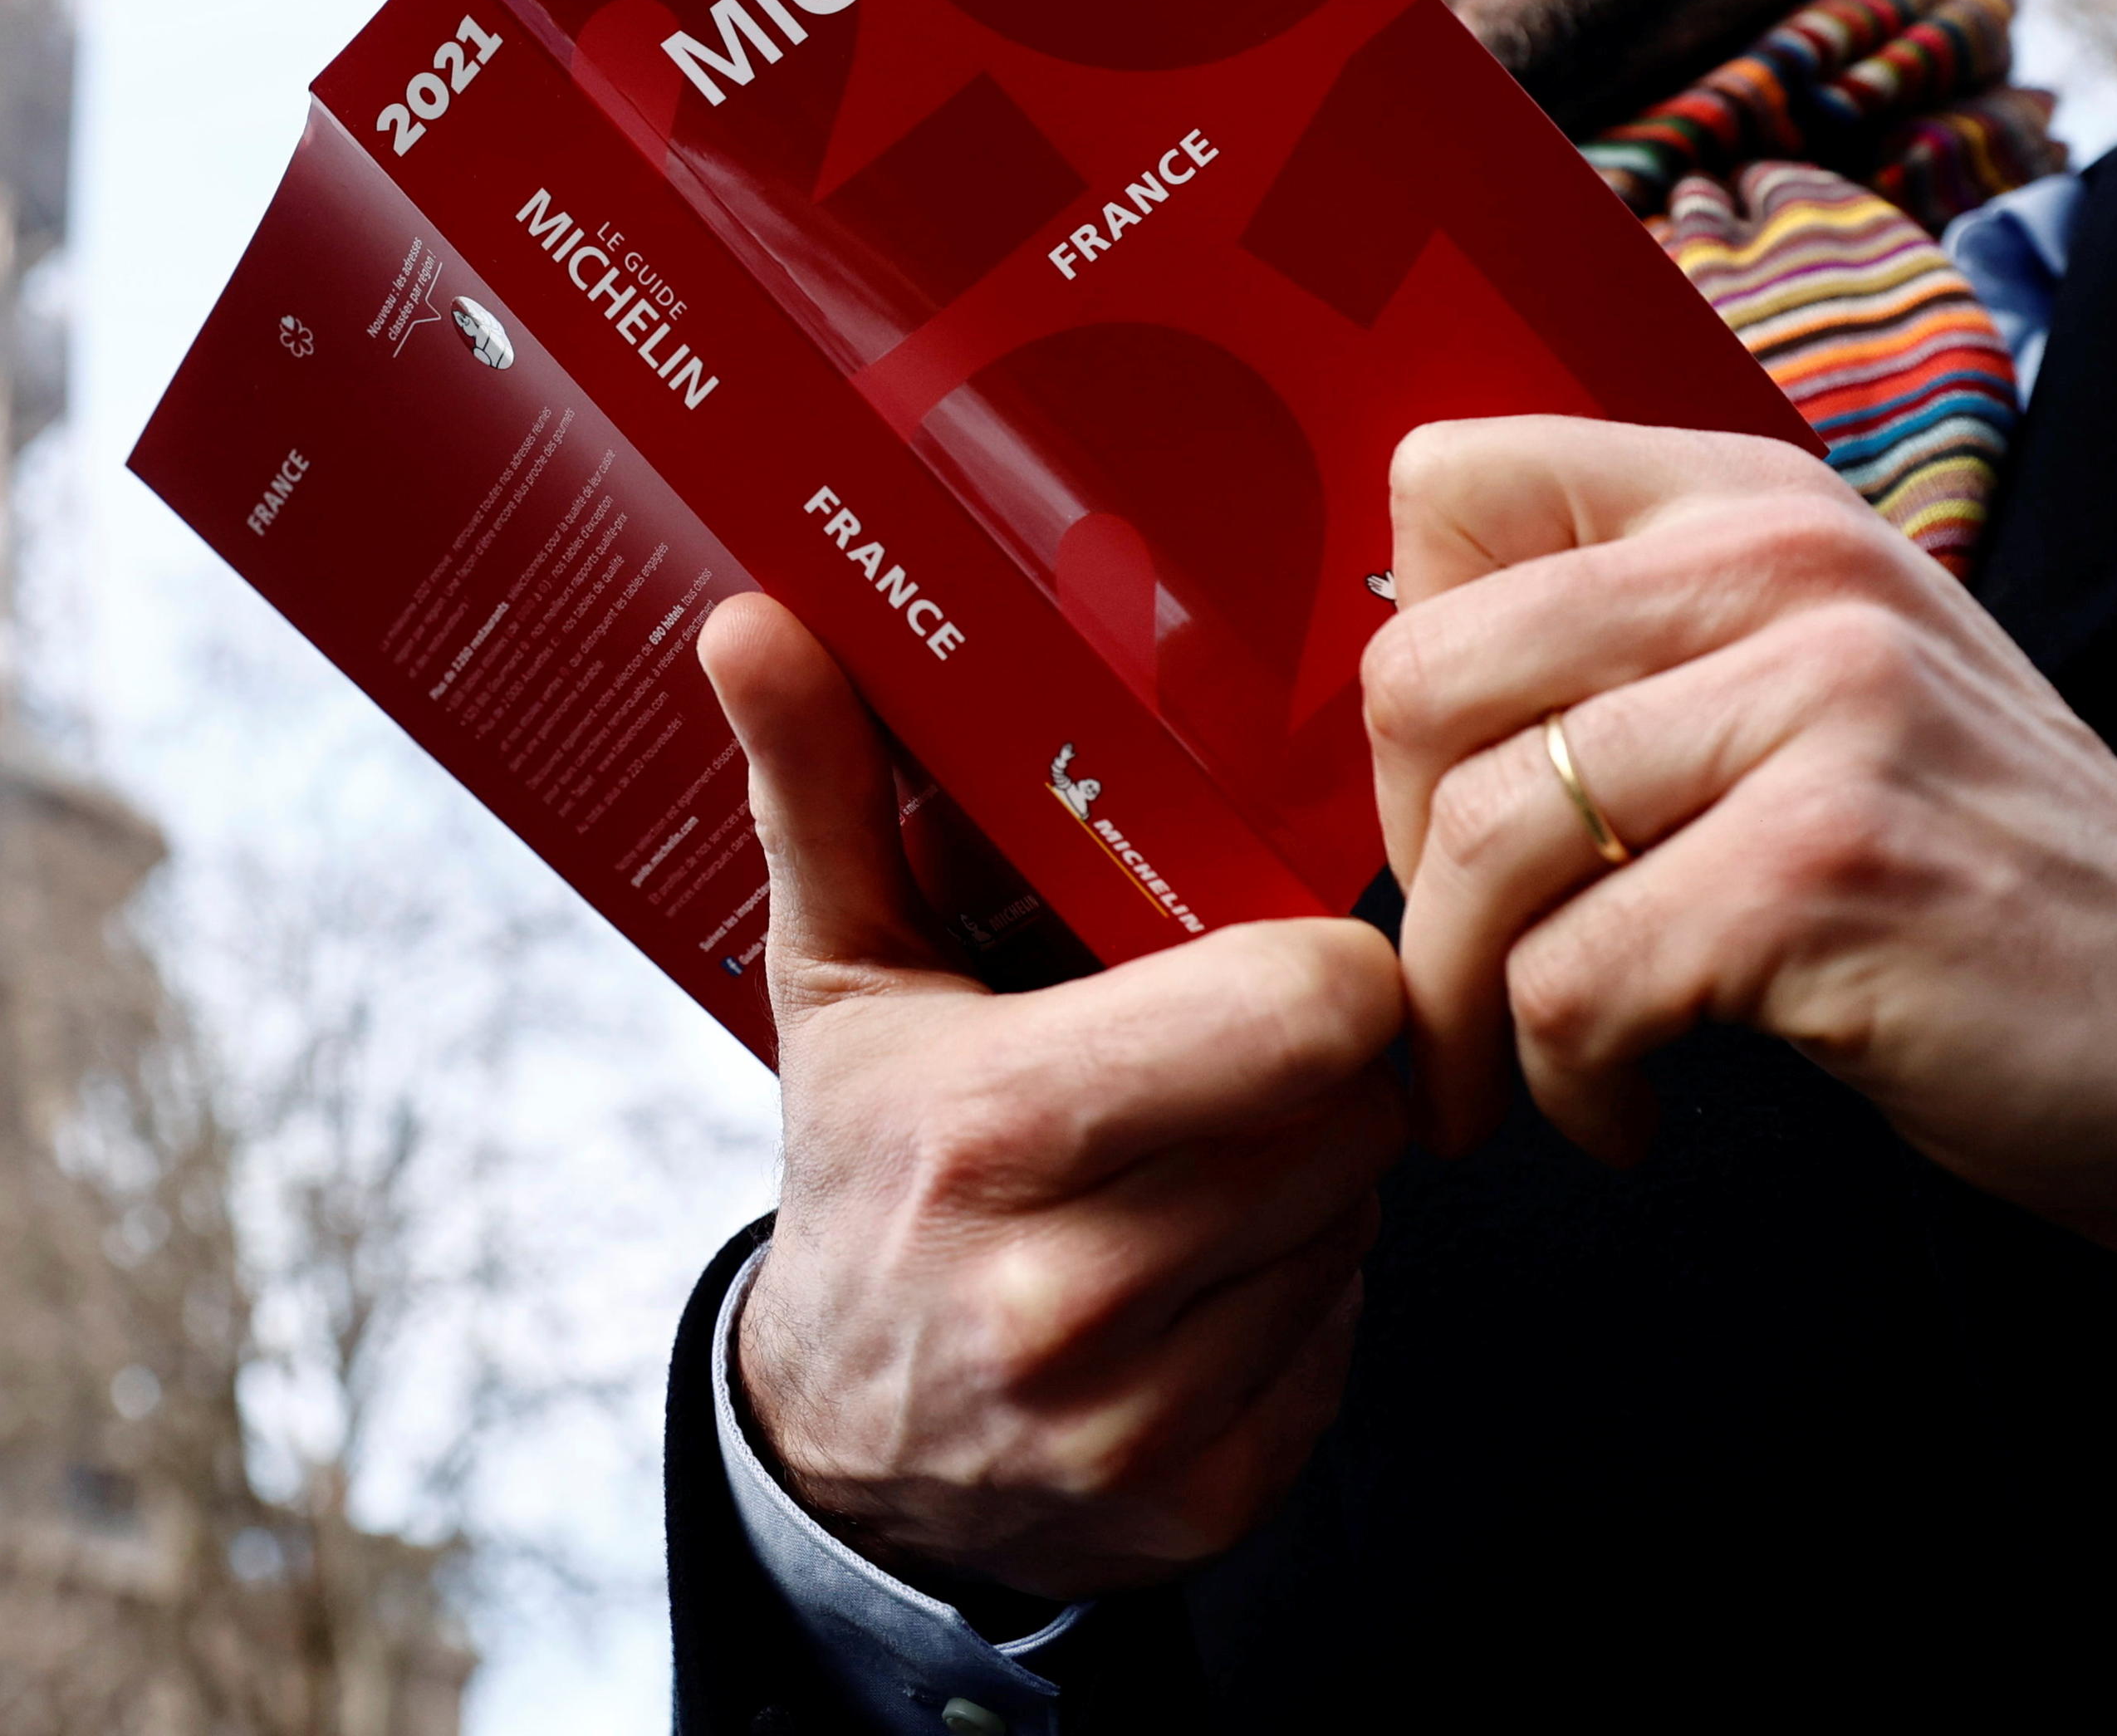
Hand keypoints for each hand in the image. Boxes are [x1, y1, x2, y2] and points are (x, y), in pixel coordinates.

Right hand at [704, 593, 1406, 1600]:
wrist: (842, 1446)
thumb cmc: (866, 1172)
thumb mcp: (837, 978)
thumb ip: (823, 788)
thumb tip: (755, 619)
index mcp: (995, 1130)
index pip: (1305, 1011)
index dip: (1318, 968)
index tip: (1265, 955)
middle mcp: (1071, 1290)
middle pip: (1355, 1108)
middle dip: (1314, 1065)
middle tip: (1222, 1053)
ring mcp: (1144, 1414)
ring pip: (1361, 1215)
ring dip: (1313, 1174)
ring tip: (1196, 1153)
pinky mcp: (1210, 1498)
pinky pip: (1348, 1332)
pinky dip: (1300, 1289)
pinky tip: (1199, 1263)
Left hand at [1363, 417, 2116, 1289]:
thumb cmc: (1978, 882)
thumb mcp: (1815, 688)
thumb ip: (1636, 644)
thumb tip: (1392, 683)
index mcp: (1756, 502)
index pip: (1447, 487)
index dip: (1414, 667)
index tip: (1461, 795)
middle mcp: (1786, 562)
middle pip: (1417, 676)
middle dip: (1402, 856)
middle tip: (1477, 961)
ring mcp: (1819, 705)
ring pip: (1475, 840)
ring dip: (1466, 1004)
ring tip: (1531, 1070)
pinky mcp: (1825, 867)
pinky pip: (1568, 980)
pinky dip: (1566, 1082)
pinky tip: (1629, 1111)